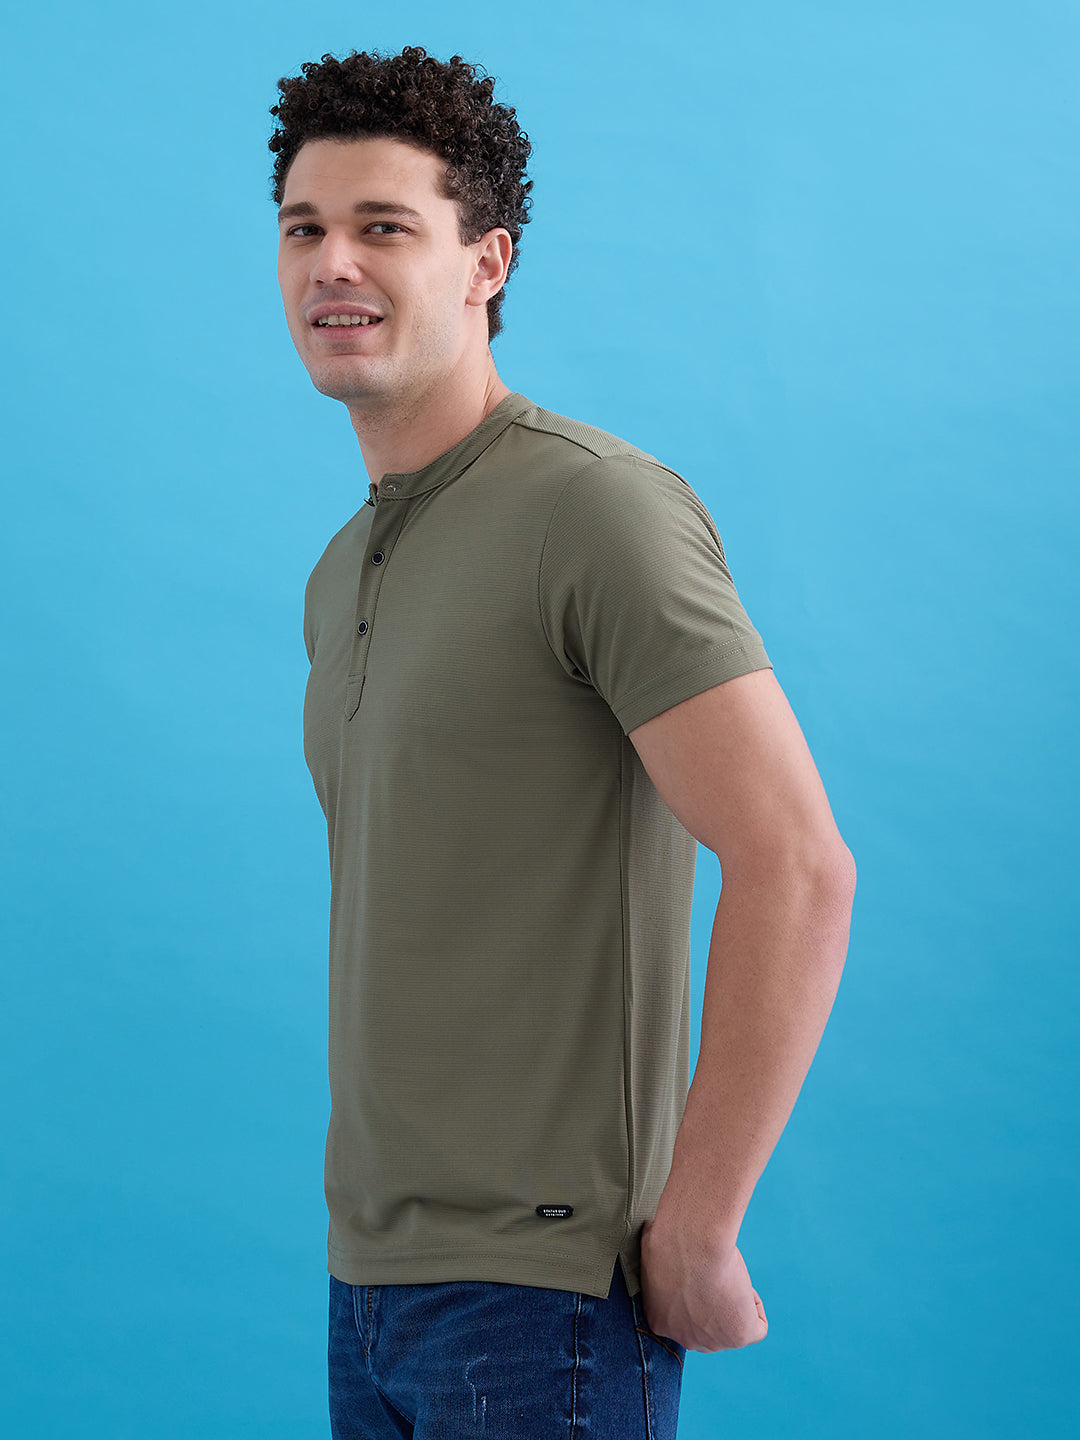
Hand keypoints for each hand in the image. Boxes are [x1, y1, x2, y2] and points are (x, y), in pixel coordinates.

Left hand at [639, 1208, 767, 1352]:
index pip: (681, 1315)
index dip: (692, 1290)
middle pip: (706, 1327)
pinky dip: (754, 1303)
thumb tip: (652, 1233)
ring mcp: (712, 1342)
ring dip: (732, 1301)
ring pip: (731, 1327)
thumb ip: (656, 1259)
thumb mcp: (652, 1250)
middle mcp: (684, 1338)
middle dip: (711, 1302)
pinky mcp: (738, 1337)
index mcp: (659, 1320)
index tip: (696, 1270)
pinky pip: (757, 1327)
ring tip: (725, 1273)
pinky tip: (740, 1281)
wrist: (690, 1243)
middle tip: (713, 1273)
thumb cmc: (668, 1238)